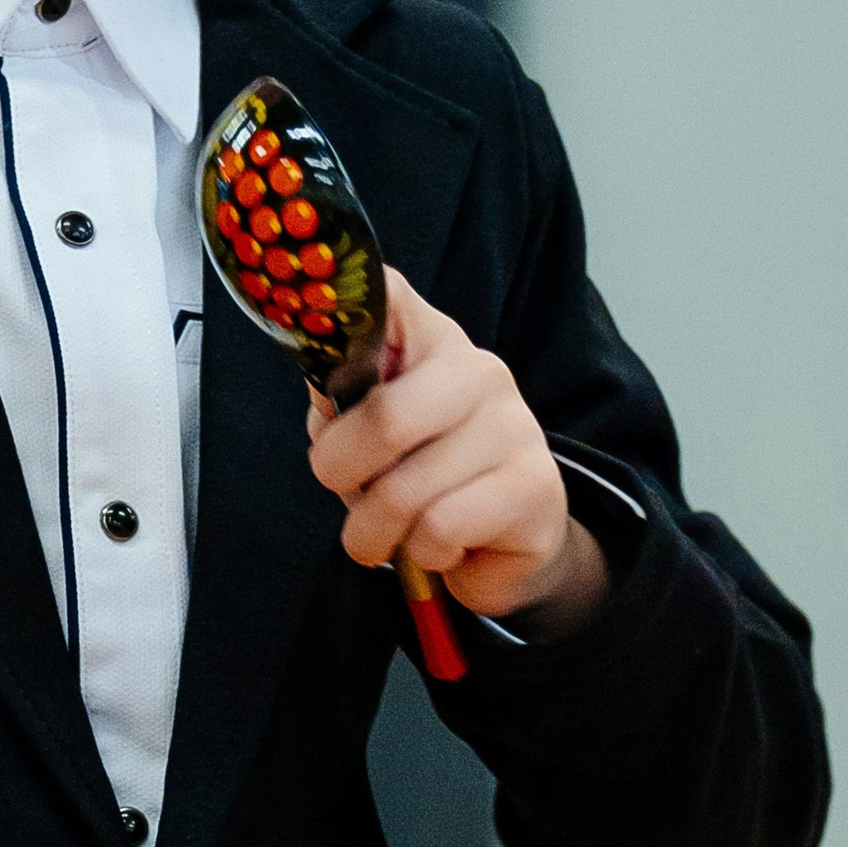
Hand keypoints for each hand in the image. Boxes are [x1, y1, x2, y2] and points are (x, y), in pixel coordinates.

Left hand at [305, 268, 608, 635]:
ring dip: (374, 532)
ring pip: (404, 492)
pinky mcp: (535, 486)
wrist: (503, 538)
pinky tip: (441, 543)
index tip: (313, 330)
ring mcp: (515, 425)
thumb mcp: (367, 434)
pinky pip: (440, 529)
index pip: (387, 295)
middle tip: (344, 490)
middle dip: (340, 473)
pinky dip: (422, 551)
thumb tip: (323, 396)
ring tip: (391, 532)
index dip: (338, 308)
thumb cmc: (418, 474)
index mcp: (429, 340)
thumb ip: (339, 406)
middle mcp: (479, 369)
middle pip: (385, 420)